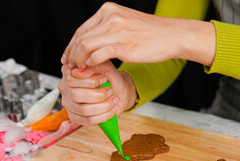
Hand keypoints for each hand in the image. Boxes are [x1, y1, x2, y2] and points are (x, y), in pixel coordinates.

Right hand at [58, 60, 136, 125]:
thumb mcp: (104, 65)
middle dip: (97, 95)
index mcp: (68, 72)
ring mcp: (68, 103)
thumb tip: (86, 69)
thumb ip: (95, 63)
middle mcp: (64, 88)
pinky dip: (103, 116)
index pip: (71, 79)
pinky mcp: (75, 117)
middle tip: (110, 91)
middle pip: (75, 95)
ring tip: (113, 100)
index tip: (104, 78)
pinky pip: (88, 120)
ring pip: (83, 109)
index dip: (89, 81)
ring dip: (103, 106)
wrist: (116, 89)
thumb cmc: (109, 76)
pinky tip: (111, 110)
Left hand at [61, 2, 214, 68]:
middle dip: (72, 54)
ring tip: (80, 70)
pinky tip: (92, 69)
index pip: (82, 29)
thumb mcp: (126, 24)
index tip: (67, 57)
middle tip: (70, 67)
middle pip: (80, 38)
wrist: (172, 36)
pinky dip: (91, 64)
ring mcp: (116, 30)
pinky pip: (97, 55)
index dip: (71, 45)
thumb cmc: (151, 33)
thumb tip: (91, 42)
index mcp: (109, 10)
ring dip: (79, 61)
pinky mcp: (122, 44)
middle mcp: (110, 16)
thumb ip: (108, 29)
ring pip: (85, 46)